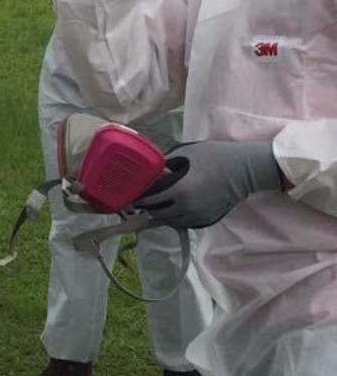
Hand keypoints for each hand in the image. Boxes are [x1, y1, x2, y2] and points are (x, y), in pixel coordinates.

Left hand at [134, 139, 282, 228]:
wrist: (245, 169)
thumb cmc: (215, 156)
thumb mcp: (185, 153)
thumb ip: (166, 162)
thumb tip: (152, 169)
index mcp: (180, 191)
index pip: (151, 200)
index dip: (139, 198)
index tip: (130, 194)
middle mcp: (187, 208)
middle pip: (158, 214)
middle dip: (148, 207)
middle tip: (141, 199)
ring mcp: (198, 216)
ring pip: (171, 220)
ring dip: (161, 213)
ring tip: (155, 203)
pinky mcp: (207, 219)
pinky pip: (184, 222)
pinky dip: (175, 217)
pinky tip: (172, 207)